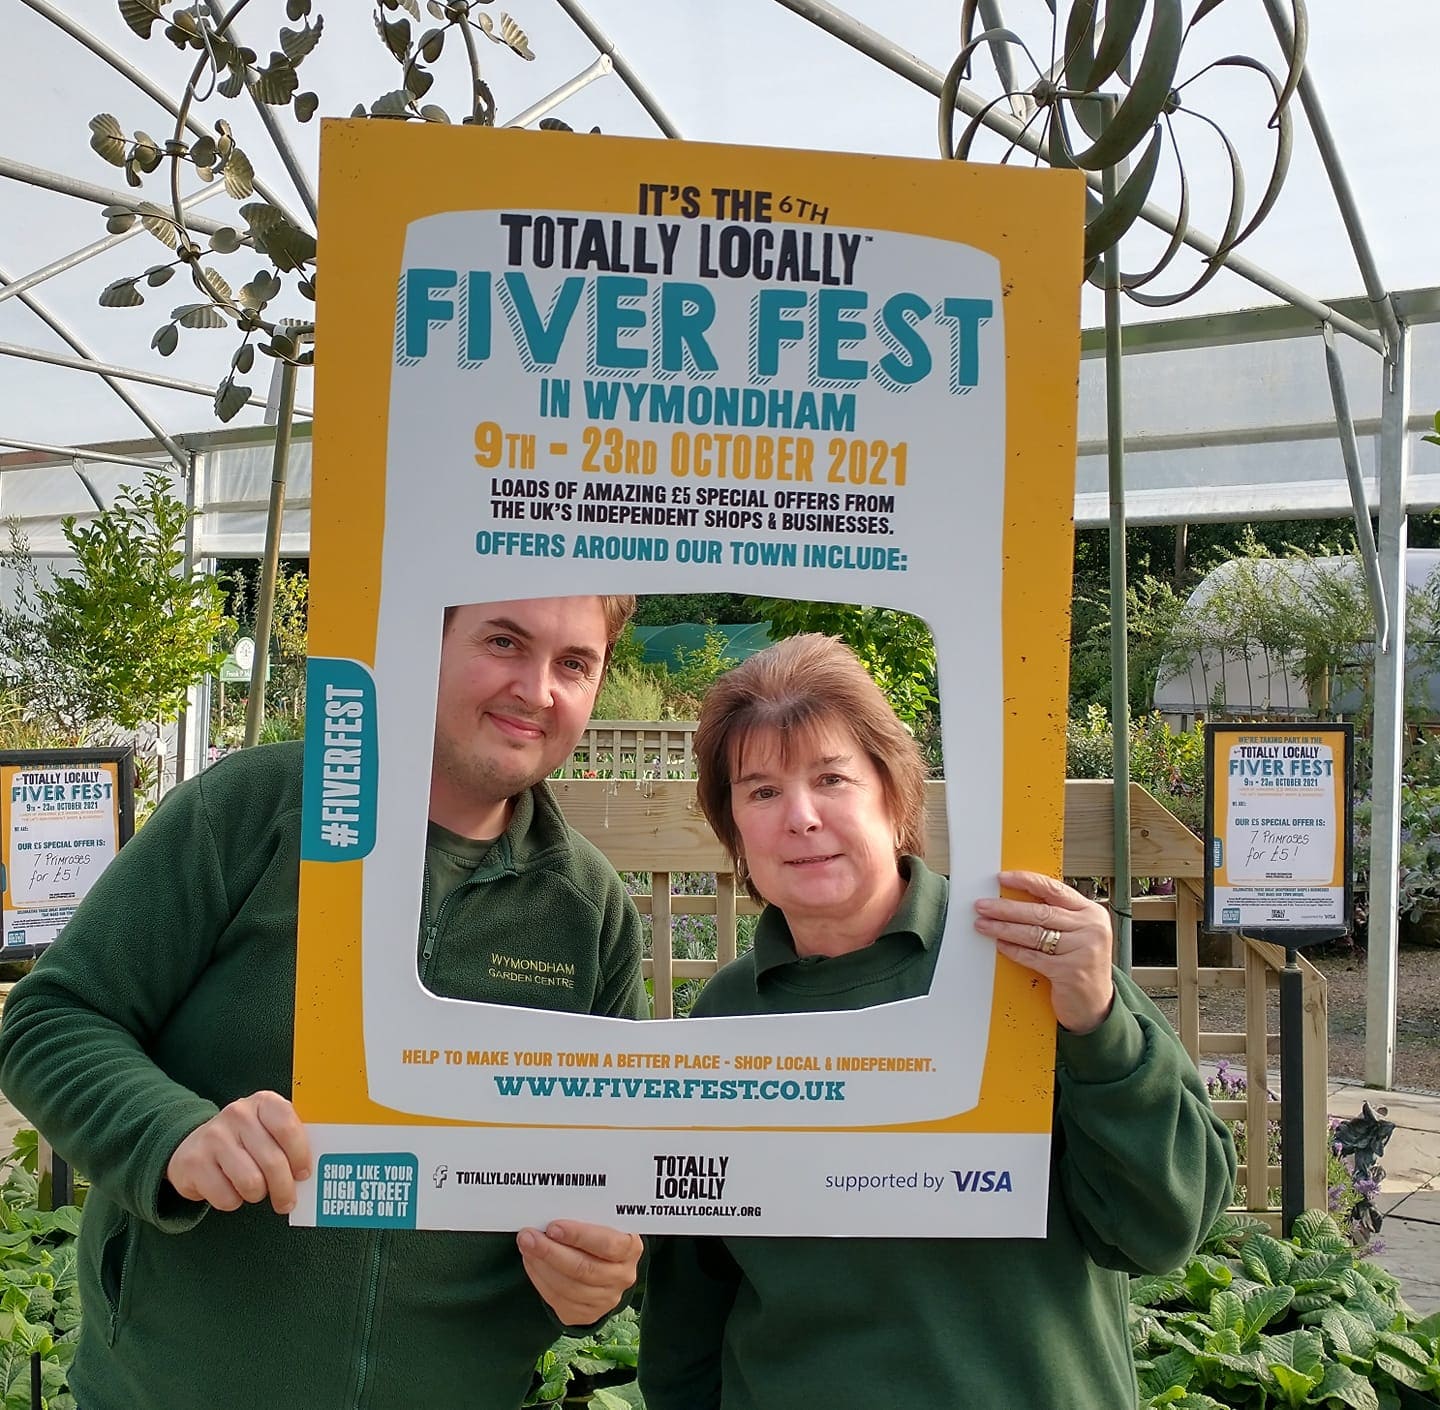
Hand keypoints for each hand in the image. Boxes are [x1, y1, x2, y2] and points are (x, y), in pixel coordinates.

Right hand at [166, 1090, 311, 1214]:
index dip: (300, 1155)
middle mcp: (238, 1114)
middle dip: (284, 1189)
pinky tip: (231, 1189)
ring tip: (256, 1190)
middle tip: (287, 1202)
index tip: (304, 1174)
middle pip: (272, 1161)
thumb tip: (312, 1172)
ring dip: (257, 1194)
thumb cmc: (246, 1140)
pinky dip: (233, 1201)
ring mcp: (213, 1137)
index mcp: (264, 1102)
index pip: (288, 1127)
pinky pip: (226, 1197)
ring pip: (251, 1183)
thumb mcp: (268, 1129)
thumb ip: (289, 1142)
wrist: (195, 1145)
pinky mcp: (194, 1163)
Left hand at [517, 1220, 642, 1324]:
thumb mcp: (602, 1222)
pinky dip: (540, 1279)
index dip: (579, 1236)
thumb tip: (551, 1212)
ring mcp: (606, 1299)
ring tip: (526, 1246)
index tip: (553, 1226)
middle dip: (551, 1252)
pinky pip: (558, 1300)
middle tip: (528, 1236)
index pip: (608, 1244)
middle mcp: (622, 1276)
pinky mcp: (587, 1314)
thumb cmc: (600, 1235)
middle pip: (584, 1268)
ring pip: (568, 1287)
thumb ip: (585, 1218)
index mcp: (630, 1248)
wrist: (606, 1265)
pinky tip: (531, 1262)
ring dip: (541, 1265)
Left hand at [973, 870, 1115, 1034]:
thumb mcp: (1078, 933)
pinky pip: (1033, 956)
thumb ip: (1057, 915)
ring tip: (984, 924)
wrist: (1097, 1004)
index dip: (1026, 881)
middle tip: (983, 905)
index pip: (1054, 889)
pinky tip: (1000, 945)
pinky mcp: (1069, 972)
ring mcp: (1082, 951)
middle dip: (1005, 908)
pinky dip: (1013, 950)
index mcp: (1091, 913)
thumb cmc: (1082, 964)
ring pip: (1033, 933)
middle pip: (1039, 912)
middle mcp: (1090, 929)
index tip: (1003, 878)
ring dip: (1003, 928)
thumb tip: (1016, 899)